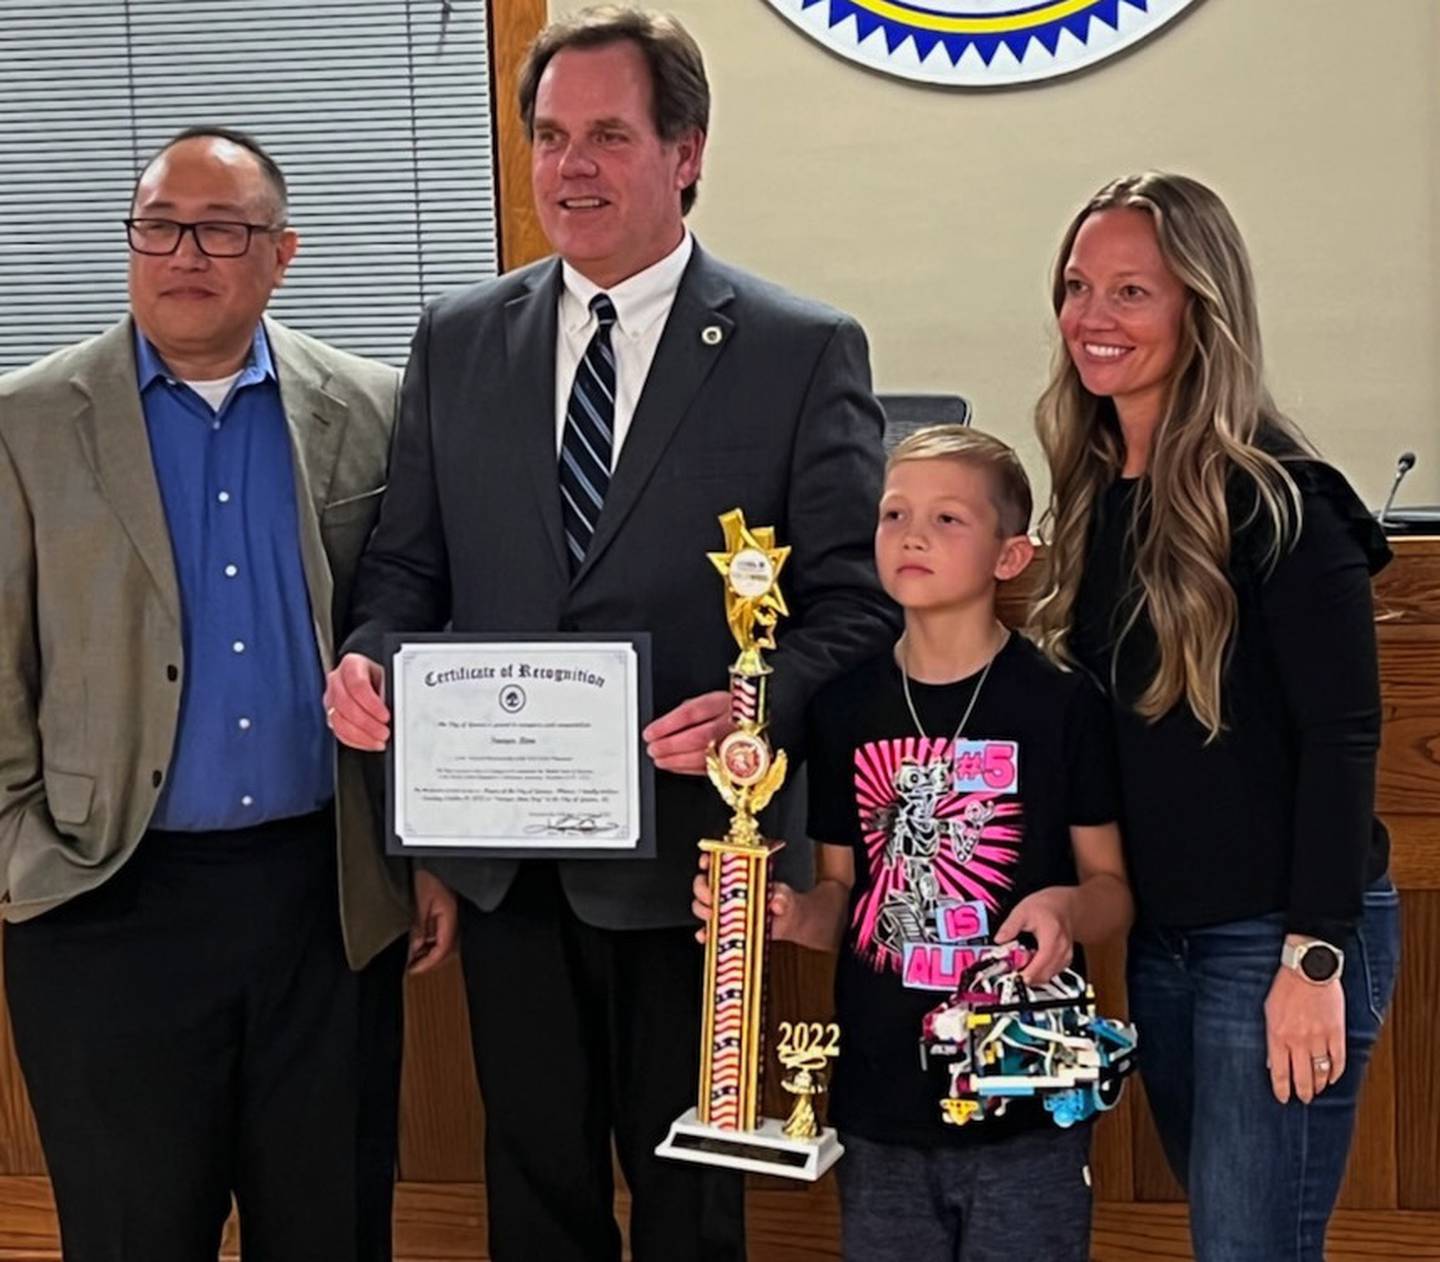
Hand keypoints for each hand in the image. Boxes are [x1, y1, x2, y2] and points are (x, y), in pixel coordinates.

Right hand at [325, 653, 390, 750]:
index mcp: (352, 664)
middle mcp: (337, 680)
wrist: (374, 681)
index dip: (371, 703)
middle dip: (366, 722)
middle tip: (384, 732)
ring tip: (379, 740)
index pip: (357, 684)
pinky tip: (371, 742)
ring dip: (360, 735)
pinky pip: (339, 732)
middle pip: (345, 703)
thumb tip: (400, 706)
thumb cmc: (382, 678)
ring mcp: (332, 699)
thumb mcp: (389, 678)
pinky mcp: (332, 716)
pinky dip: (356, 741)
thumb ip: (391, 690)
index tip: (386, 716)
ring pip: (338, 720)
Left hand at [408, 869, 457, 974]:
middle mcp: (455, 920)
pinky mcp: (449, 913)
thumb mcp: (420, 902)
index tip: (413, 970)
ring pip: (444, 944)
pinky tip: (421, 943)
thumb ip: (420, 928)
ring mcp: (454, 917)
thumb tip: (416, 949)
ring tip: (413, 957)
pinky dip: (431, 942)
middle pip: (446, 951)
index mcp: (450, 919)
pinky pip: (443, 934)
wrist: (438, 860)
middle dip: (428, 962)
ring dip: (429, 952)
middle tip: (412, 967)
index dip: (427, 964)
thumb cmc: (431, 874)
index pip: (441, 951)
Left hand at [643, 690, 733, 774]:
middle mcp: (732, 723)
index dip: (668, 724)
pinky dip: (687, 768)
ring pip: (705, 756)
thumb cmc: (727, 711)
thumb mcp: (710, 700)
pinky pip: (710, 768)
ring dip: (677, 760)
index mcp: (723, 702)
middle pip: (698, 736)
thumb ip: (689, 710)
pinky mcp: (737, 761)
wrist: (756, 723)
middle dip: (671, 745)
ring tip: (659, 760)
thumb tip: (663, 727)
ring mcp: (737, 744)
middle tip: (653, 748)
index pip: (692, 712)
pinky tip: (674, 765)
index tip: (650, 732)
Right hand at [691, 853, 796, 942]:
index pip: (715, 862)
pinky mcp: (724, 927)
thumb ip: (781, 898)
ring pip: (700, 905)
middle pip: (702, 884)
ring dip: (701, 910)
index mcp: (738, 875)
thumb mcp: (784, 895)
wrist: (787, 920)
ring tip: (711, 916)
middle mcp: (725, 889)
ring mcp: (722, 908)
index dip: (706, 860)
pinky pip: (707, 930)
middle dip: (702, 889)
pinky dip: (703, 933)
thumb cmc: (782, 900)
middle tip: (711, 898)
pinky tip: (706, 935)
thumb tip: (776, 903)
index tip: (706, 862)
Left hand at [994, 887, 1075, 983]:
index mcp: (1052, 939)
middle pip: (1043, 975)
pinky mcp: (1065, 960)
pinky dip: (1039, 972)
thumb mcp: (1022, 911)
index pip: (1040, 965)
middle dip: (1025, 976)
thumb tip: (999, 939)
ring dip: (1032, 976)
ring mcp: (1065, 957)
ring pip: (1047, 977)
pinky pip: (1051, 973)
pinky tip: (1030, 962)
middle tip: (1010, 970)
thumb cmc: (1045, 907)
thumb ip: (1010, 927)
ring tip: (1019, 963)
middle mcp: (1062, 951)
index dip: (1025, 974)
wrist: (1063, 905)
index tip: (1011, 976)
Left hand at [1264, 960, 1345, 1103]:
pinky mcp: (1336, 1033)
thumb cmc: (1285, 986)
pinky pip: (1339, 1061)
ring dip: (1319, 1086)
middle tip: (1303, 1099)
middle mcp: (1298, 1041)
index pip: (1280, 1073)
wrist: (1309, 969)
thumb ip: (1271, 1038)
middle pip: (1302, 1078)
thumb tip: (1271, 1060)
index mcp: (1278, 1036)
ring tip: (1317, 1091)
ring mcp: (1319, 1038)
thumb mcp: (1268, 1011)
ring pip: (1321, 1073)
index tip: (1283, 1098)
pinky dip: (1336, 1073)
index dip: (1282, 1089)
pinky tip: (1333, 1078)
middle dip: (1303, 1093)